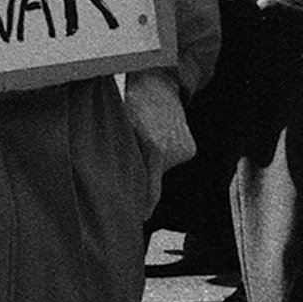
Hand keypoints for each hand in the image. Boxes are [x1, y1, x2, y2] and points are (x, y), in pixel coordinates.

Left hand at [122, 67, 194, 214]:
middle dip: (143, 178)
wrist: (157, 82)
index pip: (151, 190)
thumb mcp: (121, 127)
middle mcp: (173, 152)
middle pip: (155, 180)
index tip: (138, 219)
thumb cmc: (131, 103)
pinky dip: (164, 157)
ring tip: (145, 142)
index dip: (144, 207)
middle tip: (129, 170)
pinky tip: (158, 139)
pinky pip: (173, 162)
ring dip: (153, 164)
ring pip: (163, 171)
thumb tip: (112, 181)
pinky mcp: (191, 149)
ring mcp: (184, 150)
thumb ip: (120, 154)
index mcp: (154, 148)